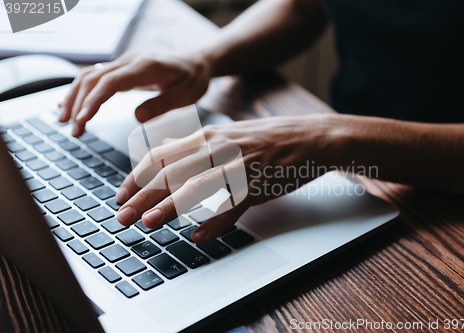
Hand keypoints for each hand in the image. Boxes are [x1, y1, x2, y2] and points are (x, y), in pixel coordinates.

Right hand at [58, 52, 210, 136]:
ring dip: (74, 97)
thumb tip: (136, 118)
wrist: (197, 63)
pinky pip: (95, 77)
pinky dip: (80, 90)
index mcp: (146, 67)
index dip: (94, 100)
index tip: (83, 119)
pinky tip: (69, 105)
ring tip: (65, 121)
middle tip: (74, 130)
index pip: (112, 82)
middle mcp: (130, 61)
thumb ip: (162, 105)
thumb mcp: (186, 95)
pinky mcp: (122, 69)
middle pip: (94, 79)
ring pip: (90, 76)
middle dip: (79, 104)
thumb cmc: (193, 79)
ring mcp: (124, 63)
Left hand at [114, 114, 347, 244]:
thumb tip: (165, 145)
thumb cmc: (266, 139)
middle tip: (122, 216)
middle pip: (173, 171)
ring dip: (171, 205)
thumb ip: (193, 143)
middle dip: (143, 195)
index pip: (162, 155)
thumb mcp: (226, 134)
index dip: (138, 176)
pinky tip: (200, 236)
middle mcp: (219, 148)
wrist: (310, 138)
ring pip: (199, 185)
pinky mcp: (259, 183)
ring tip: (149, 223)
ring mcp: (240, 165)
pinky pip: (234, 205)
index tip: (121, 195)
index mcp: (207, 137)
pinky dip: (216, 222)